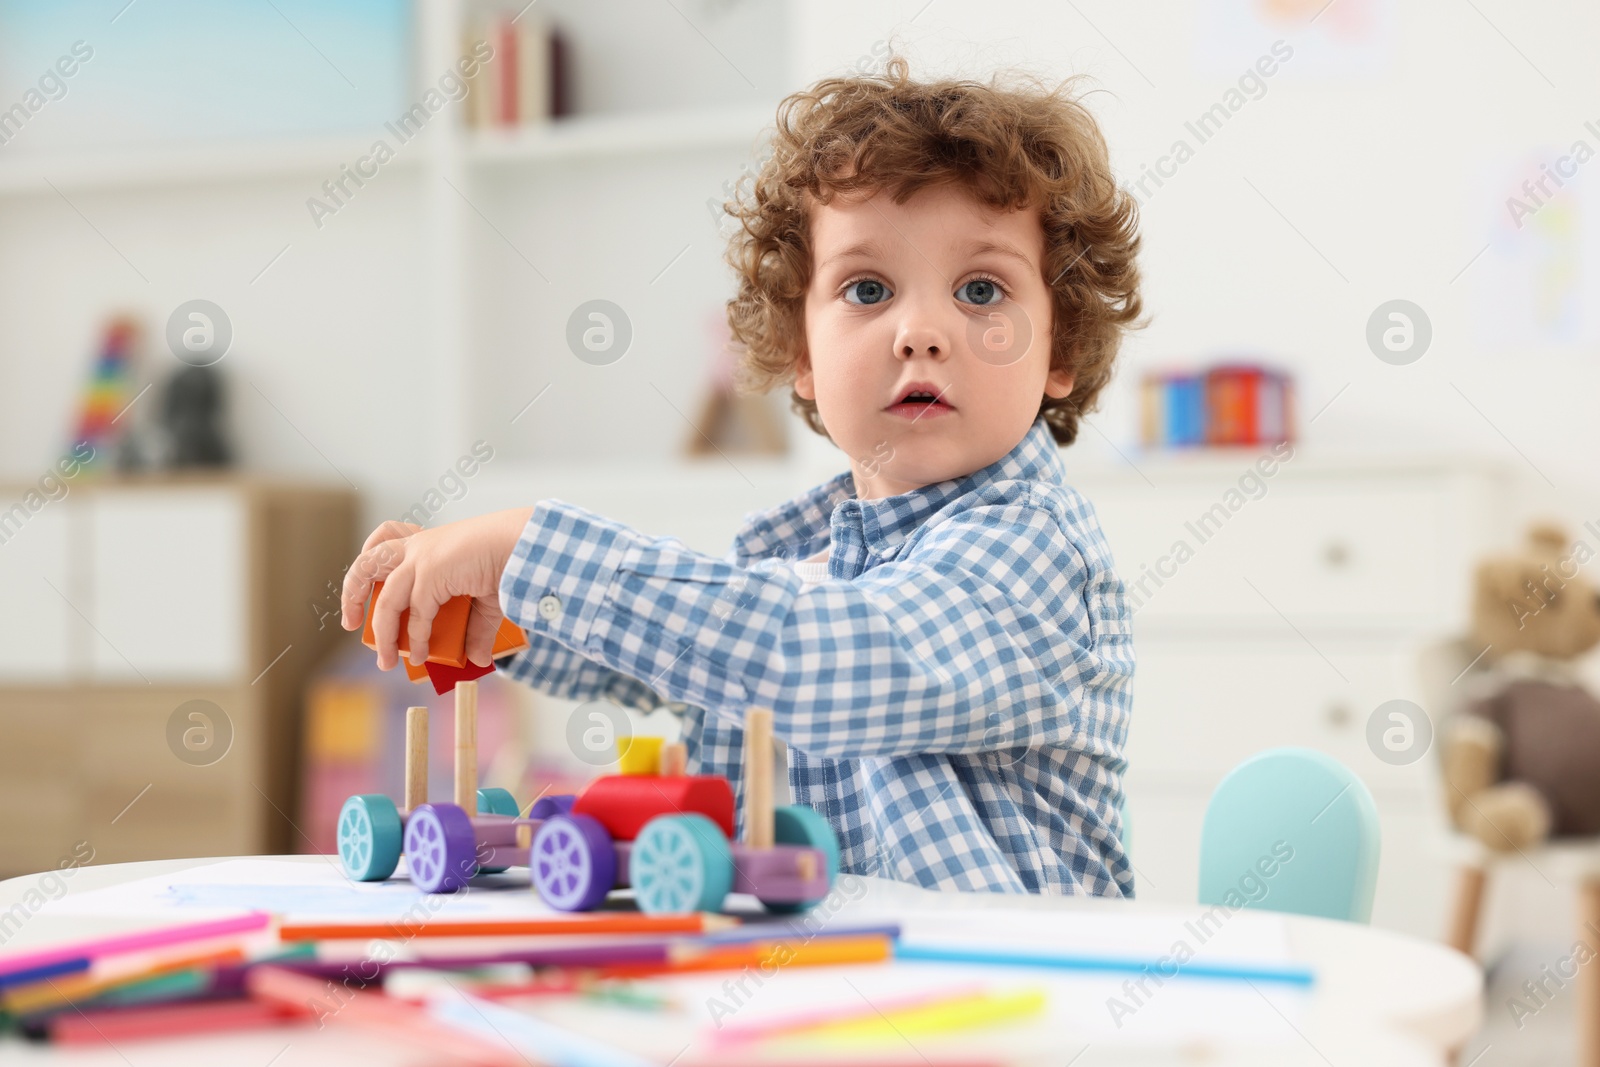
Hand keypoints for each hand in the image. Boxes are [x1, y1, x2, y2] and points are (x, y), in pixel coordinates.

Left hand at [340, 508, 535, 669]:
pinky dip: (416, 639)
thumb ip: (475, 628)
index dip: (370, 559)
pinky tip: (421, 655)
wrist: (523, 545)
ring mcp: (421, 560)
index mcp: (427, 543)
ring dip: (381, 635)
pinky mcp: (430, 574)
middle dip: (352, 593)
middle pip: (365, 562)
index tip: (367, 588)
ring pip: (383, 599)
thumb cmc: (507, 562)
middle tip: (351, 623)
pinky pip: (415, 615)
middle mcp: (417, 548)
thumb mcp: (485, 599)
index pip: (385, 539)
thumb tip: (477, 658)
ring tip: (385, 661)